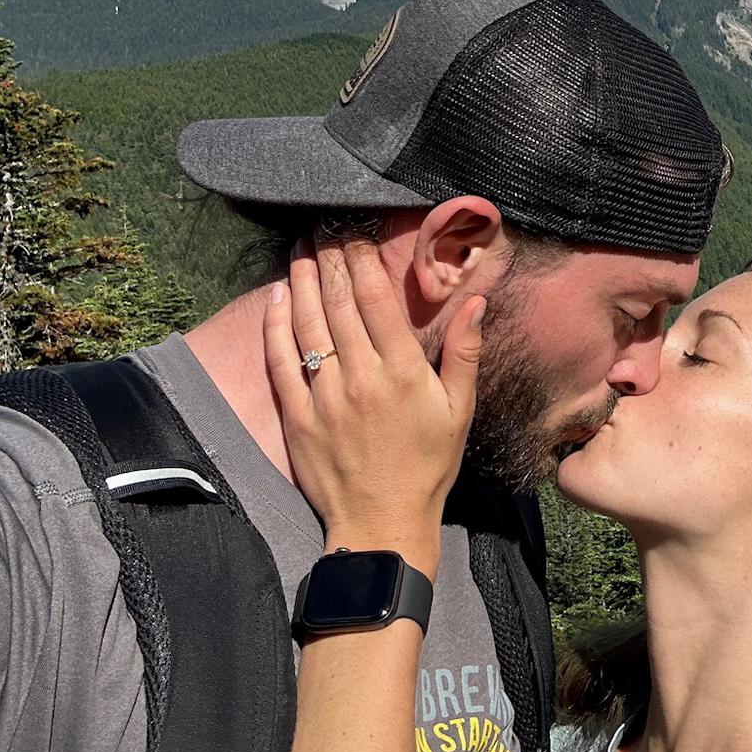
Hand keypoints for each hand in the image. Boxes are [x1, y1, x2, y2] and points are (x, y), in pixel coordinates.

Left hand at [263, 238, 484, 576]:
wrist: (382, 523)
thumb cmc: (428, 465)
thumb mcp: (460, 408)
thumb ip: (465, 351)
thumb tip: (476, 300)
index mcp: (402, 371)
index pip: (376, 299)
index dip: (363, 260)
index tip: (357, 233)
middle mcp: (361, 376)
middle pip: (338, 303)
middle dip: (330, 259)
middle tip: (325, 228)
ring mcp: (324, 396)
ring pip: (307, 324)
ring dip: (302, 281)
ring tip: (301, 249)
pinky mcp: (297, 417)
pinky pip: (282, 362)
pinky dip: (276, 325)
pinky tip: (277, 297)